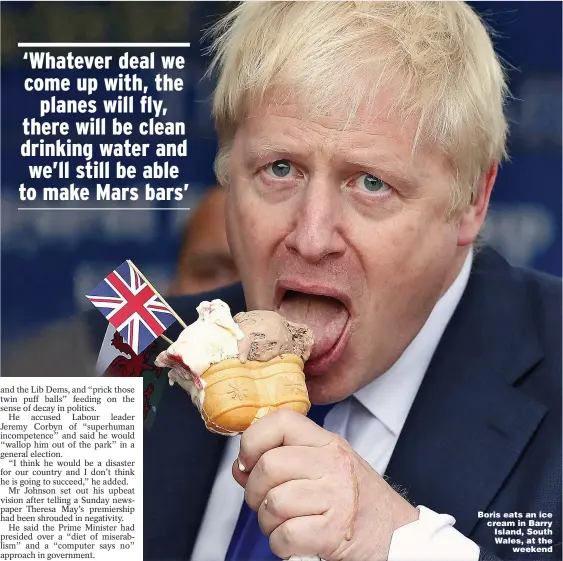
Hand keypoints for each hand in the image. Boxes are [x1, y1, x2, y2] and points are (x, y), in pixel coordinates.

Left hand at [233, 409, 418, 560]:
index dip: (253, 440)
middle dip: (254, 491)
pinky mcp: (334, 531)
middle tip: (264, 502)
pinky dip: (281, 545)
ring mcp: (335, 496)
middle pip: (269, 466)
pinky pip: (285, 535)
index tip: (248, 461)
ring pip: (273, 502)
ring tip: (284, 524)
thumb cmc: (358, 500)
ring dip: (268, 522)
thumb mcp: (326, 467)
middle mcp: (332, 463)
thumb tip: (240, 467)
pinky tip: (296, 542)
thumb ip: (287, 461)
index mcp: (327, 443)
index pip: (281, 421)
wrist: (397, 536)